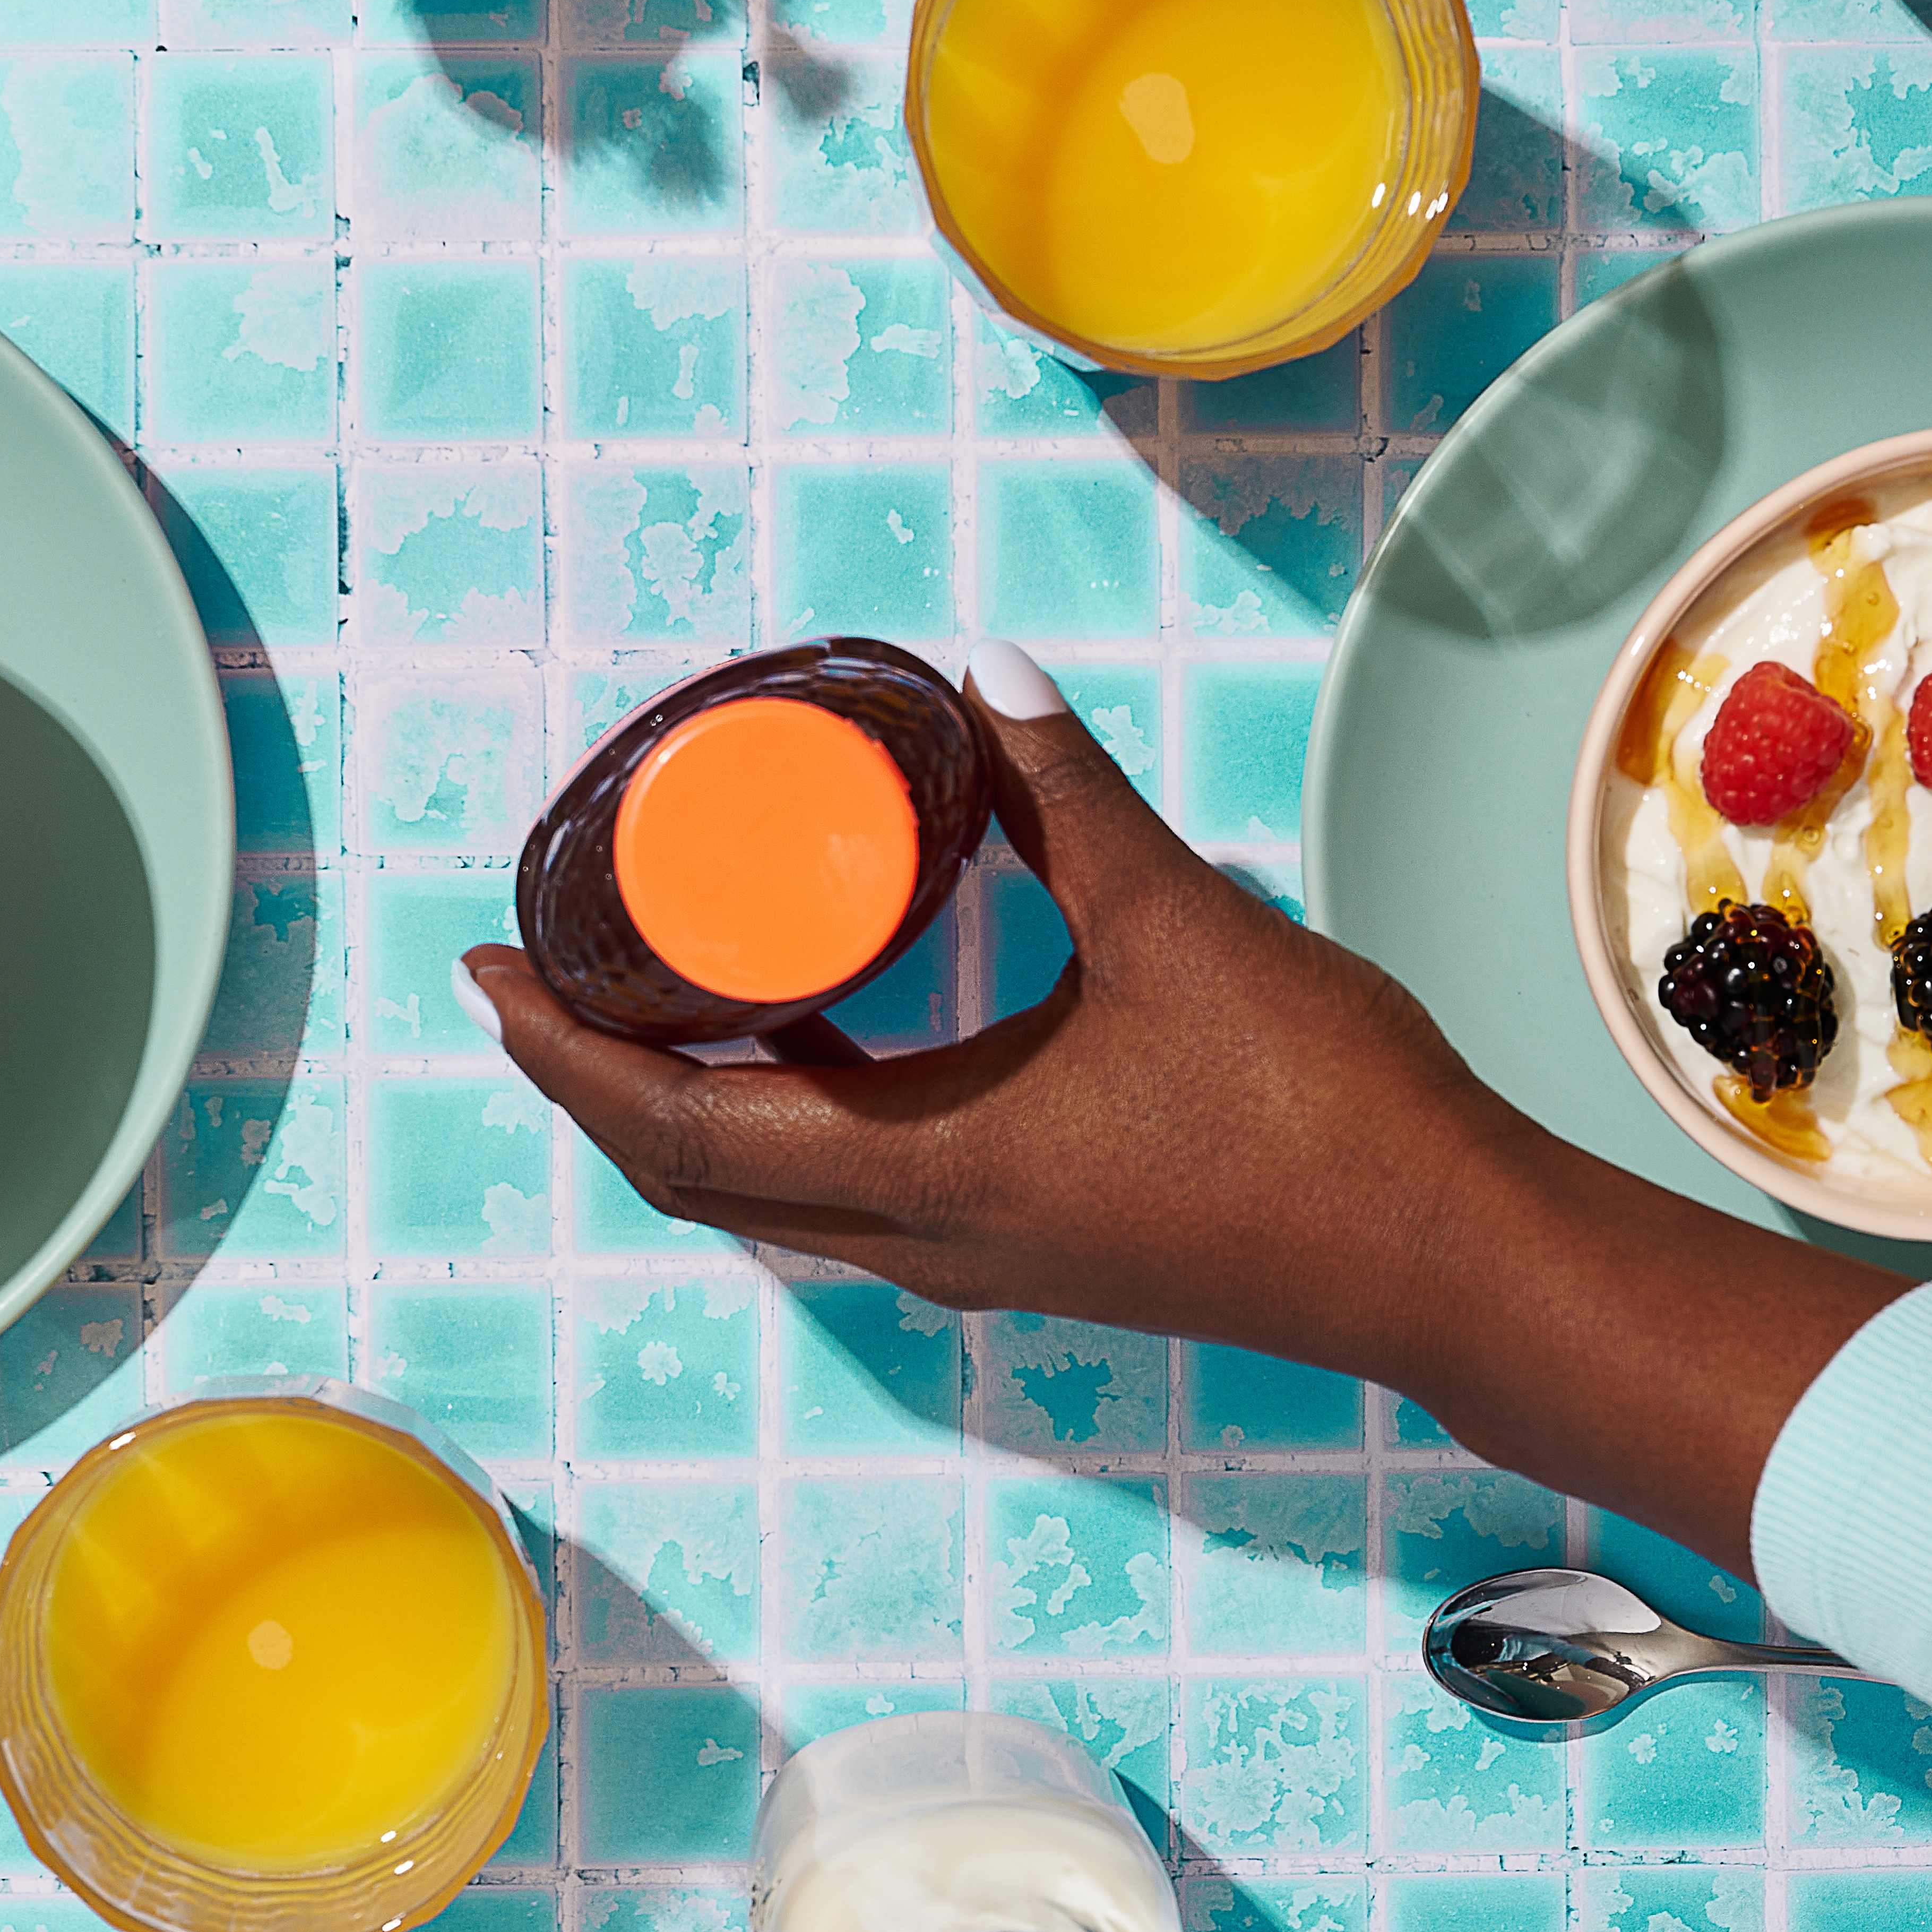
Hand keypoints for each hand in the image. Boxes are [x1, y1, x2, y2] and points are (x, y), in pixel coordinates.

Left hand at [466, 642, 1510, 1388]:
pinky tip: (814, 1028)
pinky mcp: (1030, 1248)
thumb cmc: (1320, 1111)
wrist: (1447, 1259)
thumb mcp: (1178, 924)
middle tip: (533, 972)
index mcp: (930, 1169)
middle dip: (591, 1078)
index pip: (673, 1128)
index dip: (559, 1053)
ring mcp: (976, 1257)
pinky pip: (847, 1188)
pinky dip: (787, 1112)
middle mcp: (925, 1238)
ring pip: (768, 1190)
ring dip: (684, 1100)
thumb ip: (1068, 794)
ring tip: (646, 989)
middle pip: (693, 1174)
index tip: (483, 970)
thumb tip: (980, 672)